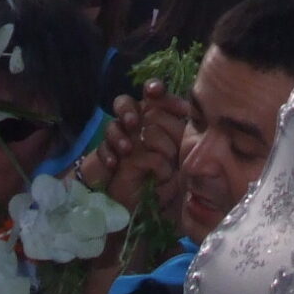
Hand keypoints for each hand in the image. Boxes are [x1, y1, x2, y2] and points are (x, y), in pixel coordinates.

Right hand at [82, 84, 187, 212]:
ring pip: (114, 124)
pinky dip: (108, 155)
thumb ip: (182, 138)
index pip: (154, 96)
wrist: (140, 203)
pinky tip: (114, 164)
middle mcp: (136, 124)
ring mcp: (120, 139)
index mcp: (156, 119)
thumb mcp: (178, 158)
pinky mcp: (106, 155)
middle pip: (130, 104)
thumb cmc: (164, 178)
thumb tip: (190, 118)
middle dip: (133, 113)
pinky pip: (103, 148)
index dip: (154, 89)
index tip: (155, 92)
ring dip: (119, 134)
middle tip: (135, 124)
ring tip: (126, 148)